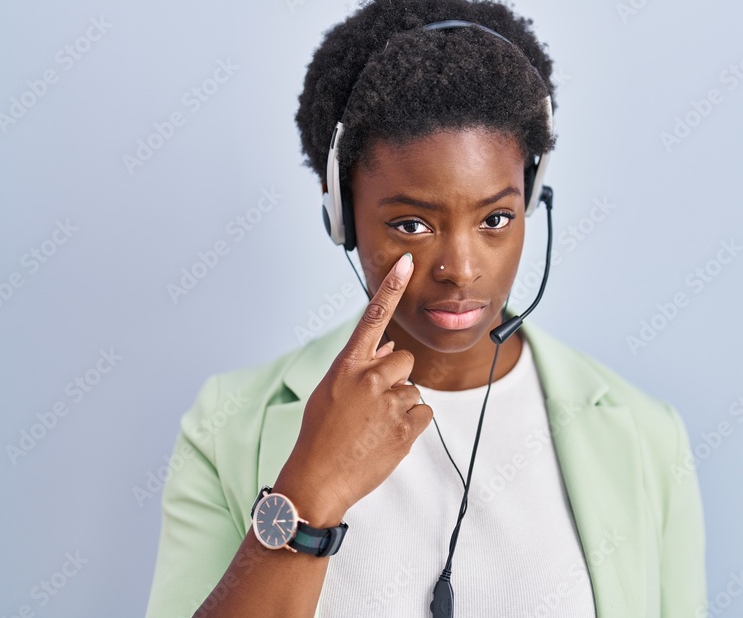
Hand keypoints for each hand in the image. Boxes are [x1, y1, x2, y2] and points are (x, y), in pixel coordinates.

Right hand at [274, 253, 431, 524]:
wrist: (318, 480)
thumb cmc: (320, 436)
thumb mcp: (330, 392)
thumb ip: (360, 367)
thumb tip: (389, 349)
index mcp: (346, 365)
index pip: (373, 318)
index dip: (390, 287)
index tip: (405, 262)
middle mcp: (370, 377)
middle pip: (404, 359)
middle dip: (395, 377)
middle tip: (372, 405)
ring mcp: (390, 401)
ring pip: (413, 390)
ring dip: (400, 406)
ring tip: (373, 428)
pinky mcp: (407, 425)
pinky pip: (424, 413)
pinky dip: (411, 425)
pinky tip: (386, 438)